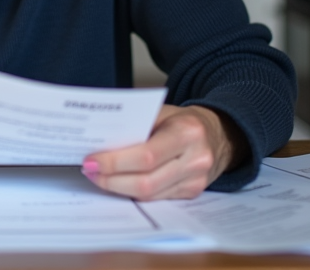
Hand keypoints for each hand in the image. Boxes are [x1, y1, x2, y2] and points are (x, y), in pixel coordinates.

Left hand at [80, 104, 245, 199]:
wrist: (219, 134)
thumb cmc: (182, 120)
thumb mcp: (161, 112)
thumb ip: (136, 124)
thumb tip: (99, 139)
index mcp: (187, 133)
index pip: (146, 155)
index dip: (115, 162)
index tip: (91, 160)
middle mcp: (195, 160)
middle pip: (146, 181)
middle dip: (111, 179)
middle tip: (90, 170)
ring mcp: (196, 181)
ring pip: (149, 195)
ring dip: (118, 187)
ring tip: (98, 176)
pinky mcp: (192, 194)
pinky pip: (156, 198)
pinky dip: (133, 192)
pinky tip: (118, 182)